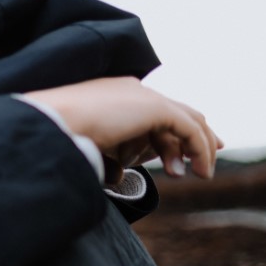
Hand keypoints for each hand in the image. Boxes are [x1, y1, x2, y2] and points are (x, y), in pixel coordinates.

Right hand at [23, 77, 221, 182]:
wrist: (51, 124)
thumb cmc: (58, 138)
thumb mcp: (88, 147)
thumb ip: (109, 156)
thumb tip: (121, 175)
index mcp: (112, 95)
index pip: (153, 110)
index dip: (173, 128)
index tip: (184, 150)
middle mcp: (131, 90)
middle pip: (178, 109)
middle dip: (199, 131)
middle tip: (214, 151)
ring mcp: (143, 96)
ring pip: (187, 119)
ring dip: (198, 147)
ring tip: (201, 175)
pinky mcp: (155, 107)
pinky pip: (188, 129)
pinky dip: (198, 150)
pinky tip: (197, 171)